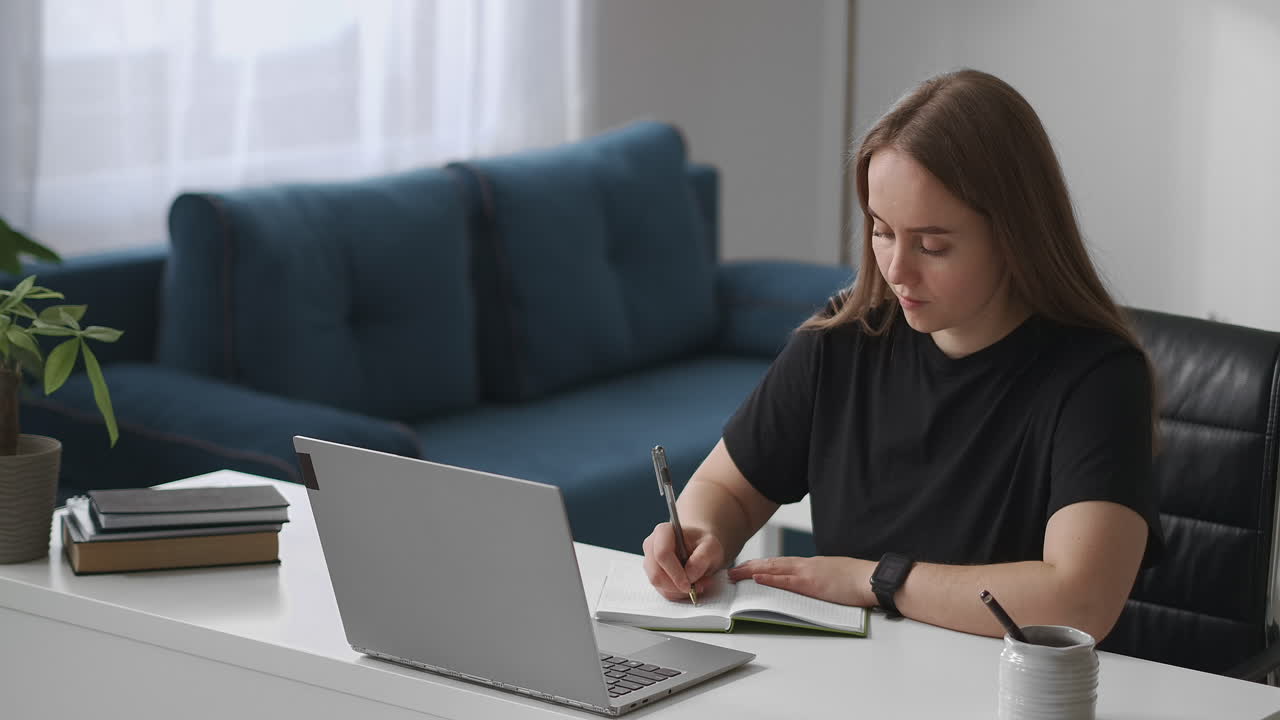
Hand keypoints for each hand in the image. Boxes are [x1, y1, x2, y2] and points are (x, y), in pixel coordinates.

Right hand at [642, 522, 726, 601]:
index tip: (689, 585)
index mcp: (663, 532)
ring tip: (699, 584)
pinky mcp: (653, 575)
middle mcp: (651, 546)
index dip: (674, 573)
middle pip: (656, 573)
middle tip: (697, 587)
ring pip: (659, 585)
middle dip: (677, 586)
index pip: (662, 554)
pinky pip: (663, 590)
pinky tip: (691, 585)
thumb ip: (702, 557)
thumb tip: (689, 574)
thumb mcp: (711, 546)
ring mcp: (650, 561)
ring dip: (680, 590)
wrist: (699, 547)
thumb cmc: (703, 544)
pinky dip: (678, 593)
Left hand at [728, 556, 877, 606]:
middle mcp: (805, 565)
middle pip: (771, 564)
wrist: (871, 578)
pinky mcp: (812, 583)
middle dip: (750, 567)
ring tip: (735, 574)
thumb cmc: (857, 580)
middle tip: (732, 570)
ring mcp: (807, 573)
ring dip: (752, 571)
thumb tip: (810, 585)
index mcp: (810, 565)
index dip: (762, 565)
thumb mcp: (833, 576)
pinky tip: (756, 578)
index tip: (747, 568)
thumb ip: (819, 578)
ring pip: (773, 569)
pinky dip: (769, 579)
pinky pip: (786, 581)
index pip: (780, 563)